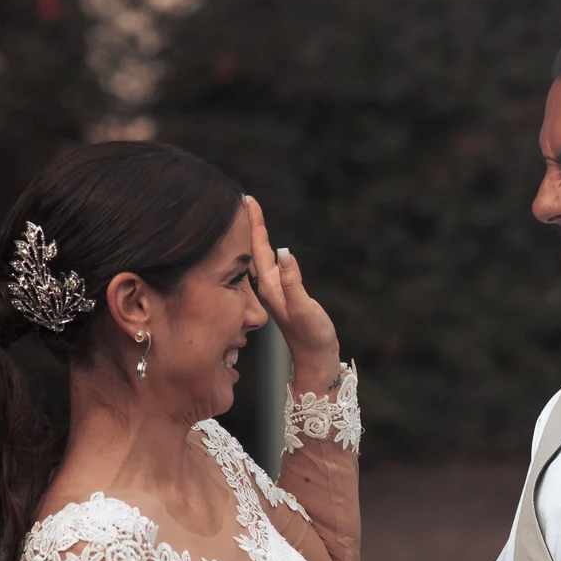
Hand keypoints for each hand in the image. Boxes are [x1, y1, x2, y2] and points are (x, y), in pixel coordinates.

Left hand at [246, 195, 340, 387]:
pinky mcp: (283, 298)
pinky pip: (270, 269)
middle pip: (254, 251)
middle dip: (250, 226)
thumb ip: (293, 282)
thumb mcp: (303, 308)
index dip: (253, 224)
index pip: (257, 249)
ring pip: (260, 259)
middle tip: (244, 202)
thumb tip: (285, 253)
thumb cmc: (312, 337)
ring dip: (256, 239)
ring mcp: (274, 293)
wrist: (316, 360)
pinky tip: (267, 251)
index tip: (247, 200)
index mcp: (269, 287)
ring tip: (251, 219)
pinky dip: (267, 253)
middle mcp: (267, 288)